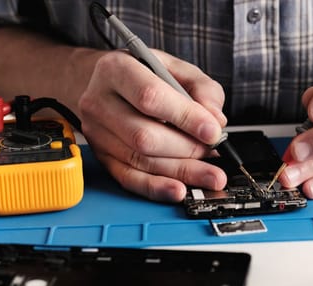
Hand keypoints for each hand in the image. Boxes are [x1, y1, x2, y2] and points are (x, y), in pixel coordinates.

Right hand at [78, 49, 227, 201]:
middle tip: (212, 151)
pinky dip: (157, 187)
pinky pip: (128, 178)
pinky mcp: (101, 156)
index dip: (186, 118)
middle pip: (144, 135)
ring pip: (139, 160)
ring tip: (209, 174)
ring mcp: (97, 132)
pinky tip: (179, 189)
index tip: (212, 132)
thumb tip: (215, 120)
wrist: (110, 84)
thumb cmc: (145, 74)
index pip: (150, 97)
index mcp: (116, 69)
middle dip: (186, 148)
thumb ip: (202, 88)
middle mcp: (99, 101)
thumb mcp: (177, 68)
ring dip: (180, 171)